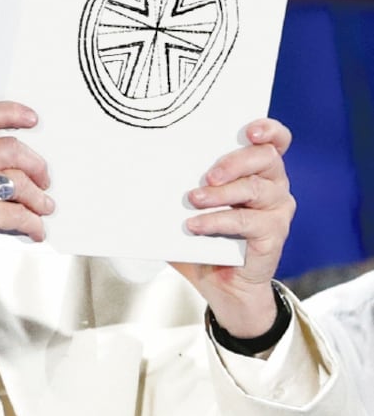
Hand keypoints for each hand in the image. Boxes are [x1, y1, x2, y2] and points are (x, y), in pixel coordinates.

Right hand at [0, 101, 53, 305]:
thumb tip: (18, 157)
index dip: (10, 113)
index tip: (30, 118)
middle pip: (9, 149)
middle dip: (35, 164)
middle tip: (43, 178)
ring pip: (18, 182)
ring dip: (38, 198)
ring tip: (42, 207)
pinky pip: (18, 214)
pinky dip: (33, 223)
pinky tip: (34, 228)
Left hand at [171, 118, 294, 337]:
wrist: (222, 286)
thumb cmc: (205, 238)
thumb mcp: (188, 208)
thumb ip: (175, 188)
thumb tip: (139, 169)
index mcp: (256, 170)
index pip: (275, 140)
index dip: (267, 129)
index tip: (250, 130)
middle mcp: (273, 185)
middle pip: (266, 158)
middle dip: (234, 162)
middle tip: (207, 175)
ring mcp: (277, 209)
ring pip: (256, 188)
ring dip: (222, 193)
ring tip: (194, 200)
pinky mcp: (274, 234)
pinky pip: (248, 222)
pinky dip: (219, 221)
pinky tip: (196, 225)